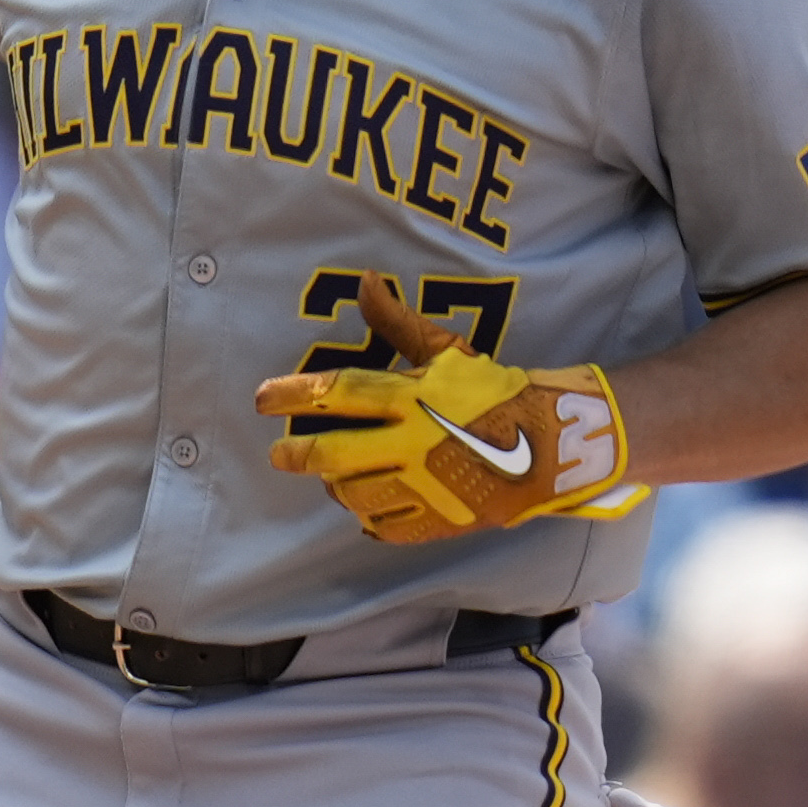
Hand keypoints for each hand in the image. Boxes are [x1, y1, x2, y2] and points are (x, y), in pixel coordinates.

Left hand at [251, 277, 635, 541]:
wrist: (546, 447)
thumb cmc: (491, 392)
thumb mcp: (446, 350)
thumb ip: (397, 322)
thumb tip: (365, 281)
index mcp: (411, 397)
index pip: (336, 393)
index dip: (292, 395)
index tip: (261, 400)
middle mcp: (411, 442)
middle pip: (332, 453)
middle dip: (297, 454)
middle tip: (278, 453)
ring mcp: (423, 486)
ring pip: (352, 494)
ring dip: (333, 484)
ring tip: (330, 475)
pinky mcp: (435, 520)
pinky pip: (383, 525)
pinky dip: (367, 515)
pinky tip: (365, 503)